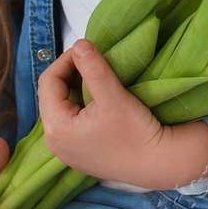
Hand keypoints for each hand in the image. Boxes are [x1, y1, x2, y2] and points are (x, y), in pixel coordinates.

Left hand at [37, 39, 176, 187]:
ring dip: (76, 88)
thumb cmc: (136, 132)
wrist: (159, 165)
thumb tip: (78, 43)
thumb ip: (93, 67)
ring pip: (62, 108)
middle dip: (70, 74)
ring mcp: (66, 151)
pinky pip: (71, 122)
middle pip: (52, 95)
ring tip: (97, 78)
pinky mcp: (79, 155)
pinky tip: (99, 100)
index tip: (87, 49)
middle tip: (93, 61)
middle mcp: (54, 142)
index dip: (66, 60)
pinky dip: (81, 105)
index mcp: (55, 127)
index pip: (48, 81)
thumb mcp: (113, 96)